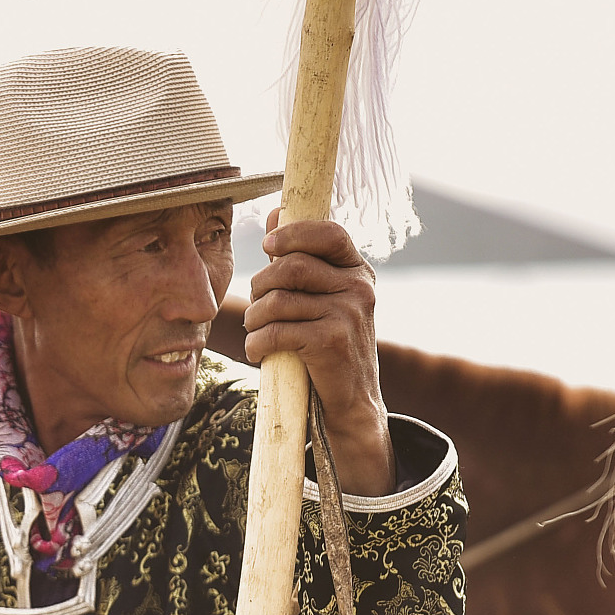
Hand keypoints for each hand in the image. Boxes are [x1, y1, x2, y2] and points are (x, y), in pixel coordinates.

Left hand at [244, 213, 393, 494]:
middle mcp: (359, 288)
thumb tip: (275, 213)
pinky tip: (258, 352)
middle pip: (291, 266)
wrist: (350, 401)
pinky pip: (277, 330)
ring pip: (278, 300)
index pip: (328, 233)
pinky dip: (257, 343)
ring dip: (254, 319)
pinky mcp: (332, 341)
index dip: (293, 233)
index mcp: (358, 271)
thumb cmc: (326, 345)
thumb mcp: (320, 298)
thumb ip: (300, 258)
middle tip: (256, 308)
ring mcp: (349, 314)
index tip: (268, 246)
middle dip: (260, 286)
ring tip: (256, 332)